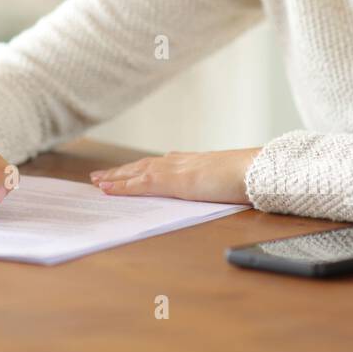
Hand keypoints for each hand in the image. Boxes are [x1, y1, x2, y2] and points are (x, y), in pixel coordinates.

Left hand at [88, 148, 261, 204]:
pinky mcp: (173, 181)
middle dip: (121, 171)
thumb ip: (215, 180)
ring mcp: (175, 170)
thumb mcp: (227, 179)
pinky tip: (107, 189)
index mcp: (192, 162)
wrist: (256, 170)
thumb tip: (213, 184)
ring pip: (136, 173)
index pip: (158, 164)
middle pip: (142, 165)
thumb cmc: (248, 176)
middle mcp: (180, 162)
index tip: (126, 170)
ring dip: (115, 177)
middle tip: (99, 176)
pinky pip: (141, 184)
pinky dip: (121, 186)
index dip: (139, 168)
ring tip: (96, 182)